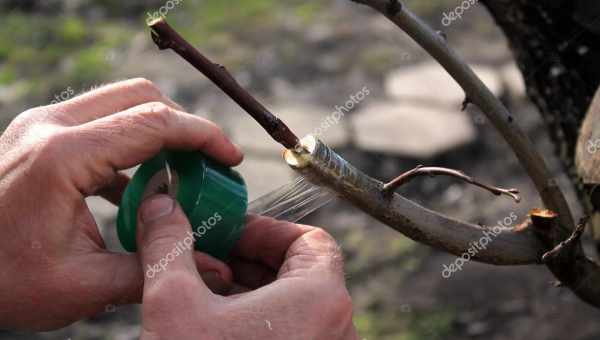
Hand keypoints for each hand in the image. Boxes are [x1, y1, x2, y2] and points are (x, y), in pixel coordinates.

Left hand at [0, 78, 241, 329]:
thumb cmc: (0, 280)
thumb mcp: (82, 286)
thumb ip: (155, 270)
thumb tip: (217, 270)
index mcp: (62, 156)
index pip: (154, 123)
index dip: (203, 136)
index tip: (231, 159)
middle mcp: (50, 127)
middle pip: (141, 97)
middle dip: (184, 126)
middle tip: (208, 164)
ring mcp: (41, 126)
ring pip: (121, 103)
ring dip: (157, 132)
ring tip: (178, 176)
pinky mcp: (38, 135)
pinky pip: (99, 123)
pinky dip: (131, 145)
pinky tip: (138, 187)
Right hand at [137, 195, 357, 339]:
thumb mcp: (174, 305)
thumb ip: (169, 246)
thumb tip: (161, 208)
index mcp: (321, 299)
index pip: (310, 240)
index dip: (265, 229)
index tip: (229, 232)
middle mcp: (336, 329)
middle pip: (301, 271)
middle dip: (250, 258)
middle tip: (209, 256)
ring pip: (295, 304)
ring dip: (252, 290)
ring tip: (206, 290)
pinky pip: (292, 333)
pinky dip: (259, 321)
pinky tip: (217, 325)